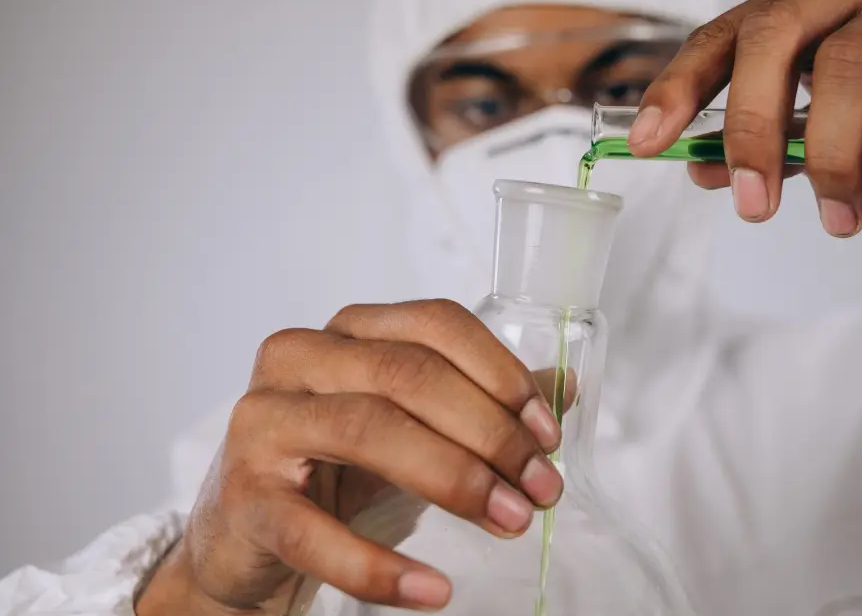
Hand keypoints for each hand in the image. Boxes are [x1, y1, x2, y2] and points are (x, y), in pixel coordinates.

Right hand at [136, 300, 564, 613]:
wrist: (245, 533)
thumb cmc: (336, 467)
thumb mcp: (411, 424)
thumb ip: (479, 401)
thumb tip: (564, 388)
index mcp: (345, 332)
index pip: (435, 324)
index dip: (500, 373)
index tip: (546, 432)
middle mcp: (298, 359)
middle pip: (408, 375)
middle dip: (489, 432)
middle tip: (540, 486)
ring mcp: (264, 424)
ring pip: (367, 429)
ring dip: (452, 479)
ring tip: (509, 520)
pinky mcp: (246, 498)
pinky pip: (314, 532)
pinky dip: (379, 568)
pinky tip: (433, 589)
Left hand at [632, 0, 861, 236]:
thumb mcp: (824, 133)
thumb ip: (769, 147)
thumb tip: (700, 171)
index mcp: (801, 2)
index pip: (723, 36)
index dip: (679, 87)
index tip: (647, 141)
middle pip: (774, 35)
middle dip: (751, 125)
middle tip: (753, 202)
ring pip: (848, 63)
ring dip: (832, 155)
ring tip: (837, 216)